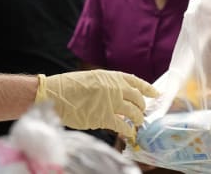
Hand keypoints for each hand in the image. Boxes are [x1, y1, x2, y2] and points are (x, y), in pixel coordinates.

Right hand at [35, 70, 157, 137]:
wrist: (56, 94)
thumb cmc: (70, 86)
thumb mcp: (92, 79)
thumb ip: (108, 86)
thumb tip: (119, 97)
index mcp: (111, 77)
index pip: (135, 81)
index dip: (147, 88)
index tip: (155, 93)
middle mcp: (115, 88)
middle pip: (137, 98)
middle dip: (142, 107)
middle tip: (141, 113)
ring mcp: (111, 103)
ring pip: (133, 113)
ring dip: (138, 119)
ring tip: (137, 123)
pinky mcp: (104, 117)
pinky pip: (123, 125)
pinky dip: (128, 130)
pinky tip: (129, 133)